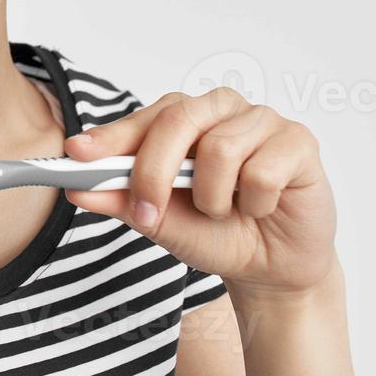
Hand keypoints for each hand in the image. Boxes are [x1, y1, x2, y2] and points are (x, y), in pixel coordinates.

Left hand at [62, 87, 337, 295]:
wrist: (270, 267)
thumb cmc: (215, 233)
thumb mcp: (159, 221)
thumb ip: (120, 199)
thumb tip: (76, 186)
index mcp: (185, 118)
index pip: (144, 118)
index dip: (111, 137)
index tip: (78, 154)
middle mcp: (221, 109)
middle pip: (177, 121)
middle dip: (154, 173)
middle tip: (148, 214)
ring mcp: (262, 119)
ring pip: (219, 149)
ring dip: (212, 198)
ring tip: (223, 211)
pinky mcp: (298, 141)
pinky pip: (262, 171)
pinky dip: (253, 203)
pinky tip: (260, 208)